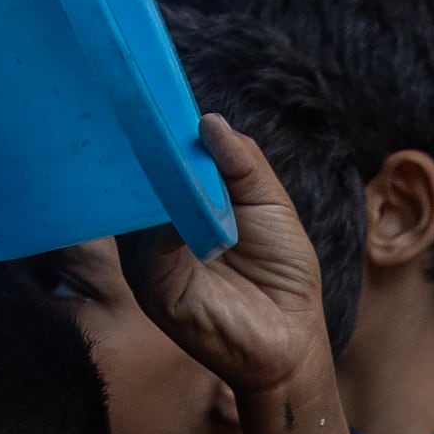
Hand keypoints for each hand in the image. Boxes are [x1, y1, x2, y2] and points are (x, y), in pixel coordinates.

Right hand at [128, 116, 337, 406]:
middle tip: (156, 113)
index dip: (160, 131)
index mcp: (179, 207)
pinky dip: (168, 226)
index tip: (160, 96)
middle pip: (140, 181)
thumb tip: (208, 121)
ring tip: (176, 156)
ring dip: (161, 183)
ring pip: (140, 210)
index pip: (158, 162)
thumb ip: (241, 161)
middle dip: (151, 149)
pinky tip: (189, 210)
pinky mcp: (155, 291)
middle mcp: (156, 232)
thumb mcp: (267, 202)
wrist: (293, 337)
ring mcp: (151, 261)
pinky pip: (150, 250)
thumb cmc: (281, 272)